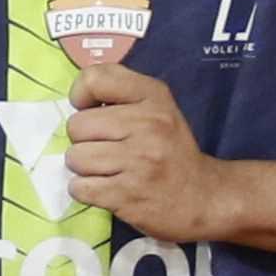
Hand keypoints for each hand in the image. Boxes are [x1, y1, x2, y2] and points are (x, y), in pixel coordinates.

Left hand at [58, 60, 226, 242]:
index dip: (81, 96)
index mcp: (153, 97)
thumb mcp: (156, 106)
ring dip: (84, 168)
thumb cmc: (168, 148)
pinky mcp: (127, 194)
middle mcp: (148, 125)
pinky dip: (86, 190)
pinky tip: (108, 188)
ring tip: (109, 169)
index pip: (94, 79)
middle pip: (76, 125)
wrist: (200, 196)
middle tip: (107, 148)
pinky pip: (79, 187)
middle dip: (84, 140)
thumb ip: (118, 91)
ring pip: (75, 158)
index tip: (92, 110)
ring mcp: (139, 161)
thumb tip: (75, 97)